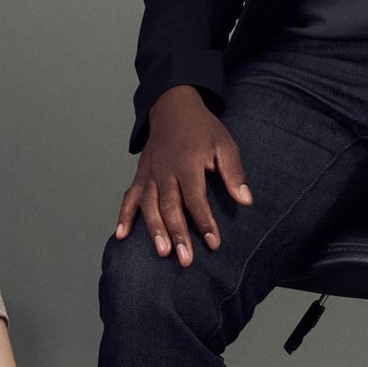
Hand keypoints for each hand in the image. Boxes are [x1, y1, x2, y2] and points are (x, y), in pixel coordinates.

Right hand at [116, 84, 252, 264]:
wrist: (173, 107)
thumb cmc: (203, 129)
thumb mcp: (225, 144)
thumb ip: (234, 172)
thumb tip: (246, 200)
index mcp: (187, 163)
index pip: (195, 198)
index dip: (204, 221)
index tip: (213, 243)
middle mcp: (165, 170)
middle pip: (169, 206)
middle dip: (177, 234)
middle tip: (185, 259)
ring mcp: (150, 173)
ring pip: (148, 205)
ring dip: (154, 230)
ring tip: (162, 252)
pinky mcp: (140, 175)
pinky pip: (130, 197)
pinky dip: (124, 216)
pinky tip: (122, 236)